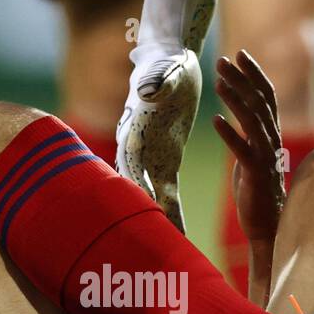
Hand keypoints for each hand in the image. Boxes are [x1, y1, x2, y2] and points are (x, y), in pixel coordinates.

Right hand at [116, 45, 202, 232]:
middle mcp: (138, 151)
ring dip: (158, 223)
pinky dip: (172, 212)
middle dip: (143, 219)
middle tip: (150, 250)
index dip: (138, 191)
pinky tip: (180, 235)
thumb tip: (150, 92)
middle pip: (137, 191)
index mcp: (137, 133)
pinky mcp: (166, 160)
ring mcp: (150, 158)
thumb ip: (157, 83)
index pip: (133, 167)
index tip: (145, 215)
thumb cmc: (167, 63)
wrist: (169, 60)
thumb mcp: (165, 72)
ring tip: (167, 253)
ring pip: (152, 197)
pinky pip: (168, 192)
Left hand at [212, 50, 284, 243]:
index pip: (266, 95)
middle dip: (241, 78)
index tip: (239, 53)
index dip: (253, 73)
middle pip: (258, 101)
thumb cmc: (256, 188)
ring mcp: (265, 156)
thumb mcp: (251, 154)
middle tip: (223, 59)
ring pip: (252, 121)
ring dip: (235, 99)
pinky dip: (230, 135)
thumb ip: (248, 133)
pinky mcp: (255, 174)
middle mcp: (272, 140)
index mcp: (271, 133)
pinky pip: (242, 150)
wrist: (268, 223)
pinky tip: (215, 120)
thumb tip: (236, 113)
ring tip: (219, 81)